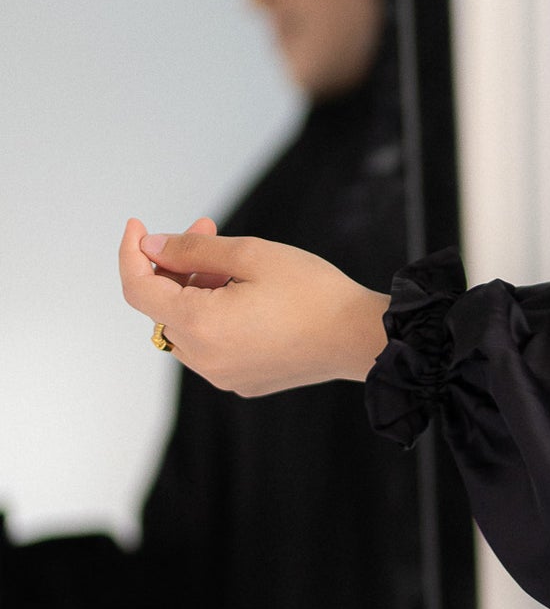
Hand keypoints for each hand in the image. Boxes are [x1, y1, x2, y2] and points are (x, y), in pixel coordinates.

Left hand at [120, 219, 388, 397]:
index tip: (138, 227)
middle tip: (206, 228)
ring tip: (232, 263)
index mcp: (199, 325)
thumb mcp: (251, 254)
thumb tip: (151, 247)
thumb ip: (192, 249)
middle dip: (176, 265)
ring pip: (186, 326)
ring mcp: (222, 375)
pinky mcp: (243, 381)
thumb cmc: (313, 293)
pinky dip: (214, 316)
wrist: (359, 337)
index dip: (131, 253)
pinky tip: (245, 295)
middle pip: (164, 306)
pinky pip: (211, 345)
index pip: (138, 289)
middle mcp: (203, 358)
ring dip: (195, 290)